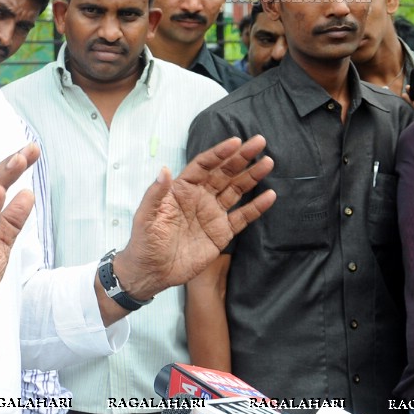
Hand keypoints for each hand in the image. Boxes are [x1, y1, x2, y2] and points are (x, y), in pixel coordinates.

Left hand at [112, 135, 275, 307]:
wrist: (153, 271)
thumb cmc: (144, 241)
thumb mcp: (146, 216)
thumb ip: (155, 194)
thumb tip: (164, 169)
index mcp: (181, 189)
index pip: (203, 165)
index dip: (219, 153)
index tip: (236, 141)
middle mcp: (200, 197)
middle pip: (224, 173)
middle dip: (241, 157)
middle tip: (259, 142)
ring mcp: (212, 214)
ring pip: (236, 190)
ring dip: (252, 177)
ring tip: (268, 162)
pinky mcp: (222, 233)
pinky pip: (242, 217)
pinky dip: (256, 207)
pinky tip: (270, 196)